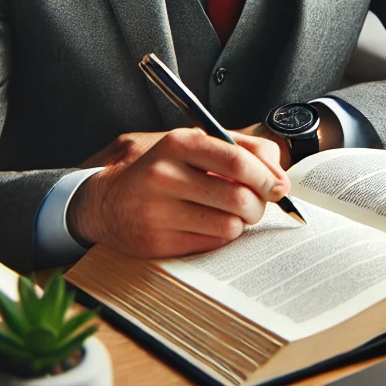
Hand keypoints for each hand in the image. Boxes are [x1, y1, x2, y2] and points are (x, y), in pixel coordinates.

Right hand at [67, 127, 291, 258]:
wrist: (105, 200)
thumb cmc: (160, 167)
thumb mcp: (192, 143)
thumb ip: (239, 148)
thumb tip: (279, 176)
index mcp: (177, 143)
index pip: (237, 162)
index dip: (267, 176)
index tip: (279, 186)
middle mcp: (166, 176)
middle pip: (239, 197)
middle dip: (259, 204)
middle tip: (258, 203)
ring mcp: (159, 212)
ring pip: (230, 225)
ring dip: (241, 222)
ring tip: (232, 212)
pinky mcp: (158, 243)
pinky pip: (212, 243)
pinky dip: (221, 234)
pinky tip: (209, 223)